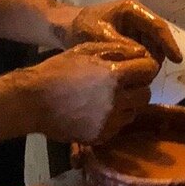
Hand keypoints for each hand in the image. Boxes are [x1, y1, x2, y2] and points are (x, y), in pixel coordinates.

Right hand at [31, 40, 158, 143]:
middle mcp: (117, 100)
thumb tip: (142, 53)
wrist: (34, 100)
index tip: (137, 66)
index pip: (149, 69)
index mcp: (115, 75)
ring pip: (134, 111)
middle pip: (146, 93)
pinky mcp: (101, 136)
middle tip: (124, 81)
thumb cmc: (59, 69)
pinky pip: (119, 126)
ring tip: (110, 96)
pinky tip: (99, 110)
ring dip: (128, 103)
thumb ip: (117, 50)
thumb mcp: (87, 49)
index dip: (145, 66)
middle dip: (138, 85)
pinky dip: (115, 118)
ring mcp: (109, 121)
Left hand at [69, 0, 181, 64]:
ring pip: (153, 46)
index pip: (157, 25)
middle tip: (149, 74)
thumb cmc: (81, 27)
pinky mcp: (131, 39)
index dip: (169, 43)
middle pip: (158, 38)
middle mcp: (137, 17)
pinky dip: (143, 62)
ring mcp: (135, 28)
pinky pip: (145, 51)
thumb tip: (144, 56)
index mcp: (131, 10)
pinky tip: (135, 73)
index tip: (177, 59)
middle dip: (158, 55)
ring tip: (140, 75)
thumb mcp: (99, 36)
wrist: (67, 28)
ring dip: (151, 60)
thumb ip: (121, 45)